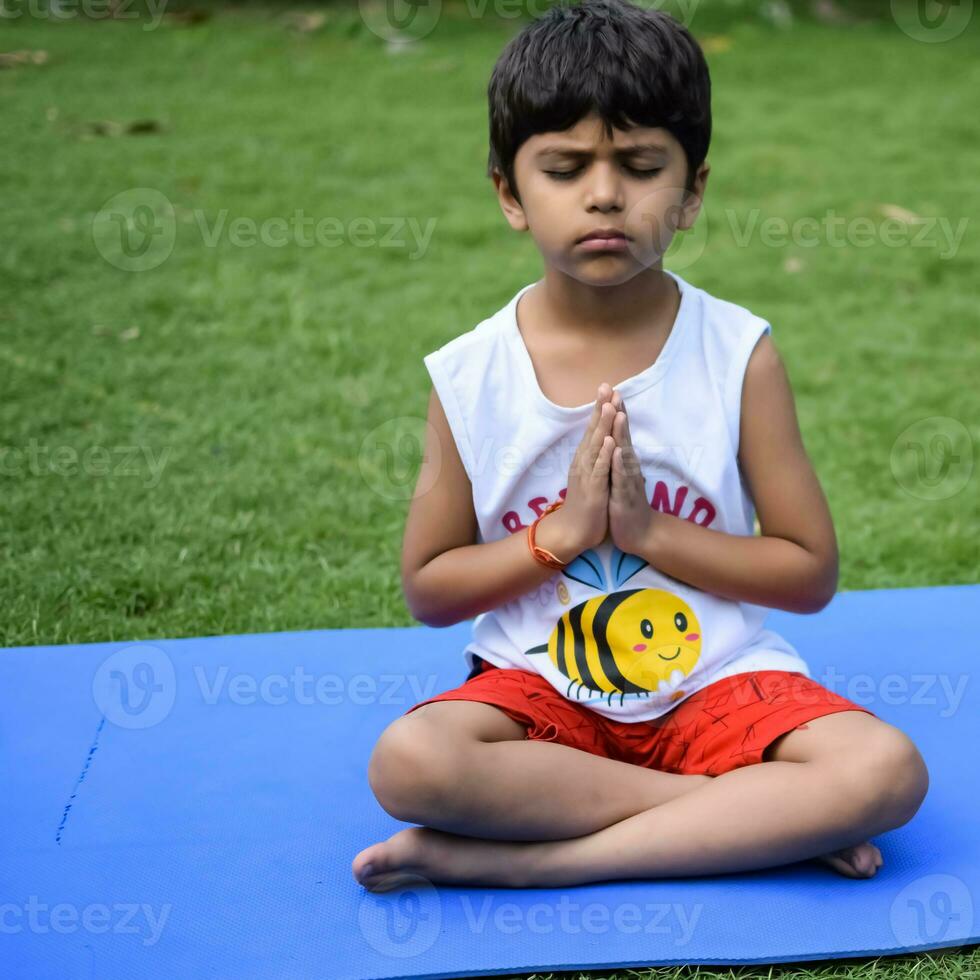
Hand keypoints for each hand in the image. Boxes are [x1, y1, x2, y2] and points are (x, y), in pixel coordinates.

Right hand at [540, 383, 615, 558]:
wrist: (573, 532)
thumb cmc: (585, 503)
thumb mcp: (591, 475)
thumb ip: (594, 457)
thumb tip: (599, 439)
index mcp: (586, 458)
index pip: (594, 429)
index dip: (600, 409)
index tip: (607, 388)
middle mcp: (584, 462)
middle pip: (593, 431)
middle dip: (600, 408)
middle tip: (606, 386)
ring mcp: (587, 475)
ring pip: (596, 447)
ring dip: (602, 426)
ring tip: (608, 406)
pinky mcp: (593, 490)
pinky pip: (599, 470)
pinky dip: (605, 456)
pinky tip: (610, 442)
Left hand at [608, 391, 655, 555]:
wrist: (640, 534)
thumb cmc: (626, 503)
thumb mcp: (618, 477)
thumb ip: (618, 457)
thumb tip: (614, 437)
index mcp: (623, 461)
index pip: (618, 432)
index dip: (614, 411)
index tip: (608, 389)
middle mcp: (628, 466)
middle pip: (623, 435)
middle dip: (618, 413)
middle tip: (615, 390)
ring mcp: (628, 480)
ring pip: (624, 453)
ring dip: (621, 434)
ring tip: (617, 414)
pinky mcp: (625, 496)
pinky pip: (621, 479)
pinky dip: (618, 465)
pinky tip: (616, 452)